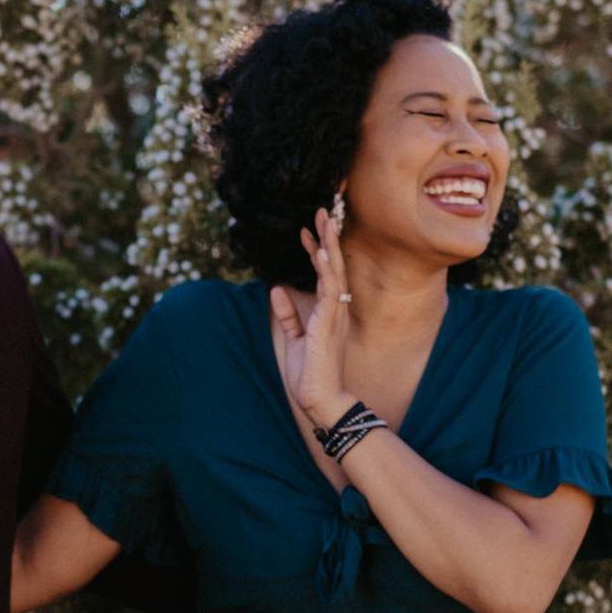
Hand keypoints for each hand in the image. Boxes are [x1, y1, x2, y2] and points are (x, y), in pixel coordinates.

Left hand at [269, 205, 352, 425]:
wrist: (321, 400)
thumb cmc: (310, 373)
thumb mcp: (295, 338)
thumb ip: (287, 313)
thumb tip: (276, 288)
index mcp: (329, 312)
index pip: (324, 274)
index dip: (316, 250)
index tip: (307, 230)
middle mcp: (335, 310)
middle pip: (333, 266)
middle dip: (327, 238)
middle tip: (321, 212)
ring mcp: (334, 315)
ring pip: (334, 273)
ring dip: (328, 246)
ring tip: (323, 222)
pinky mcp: (328, 325)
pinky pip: (330, 292)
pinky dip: (326, 270)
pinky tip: (321, 252)